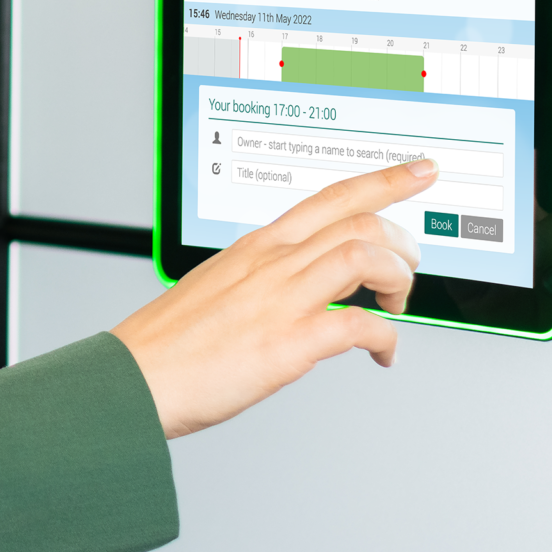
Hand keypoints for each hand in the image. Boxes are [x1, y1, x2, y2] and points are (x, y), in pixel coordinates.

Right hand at [110, 158, 431, 438]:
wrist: (133, 379)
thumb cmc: (168, 344)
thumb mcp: (216, 287)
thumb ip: (261, 279)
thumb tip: (298, 288)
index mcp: (256, 246)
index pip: (331, 197)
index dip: (384, 181)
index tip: (418, 172)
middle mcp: (271, 263)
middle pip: (360, 222)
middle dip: (403, 242)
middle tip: (409, 267)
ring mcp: (280, 299)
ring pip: (365, 258)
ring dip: (398, 280)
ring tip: (397, 306)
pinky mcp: (288, 342)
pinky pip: (360, 326)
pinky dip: (387, 339)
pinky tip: (382, 354)